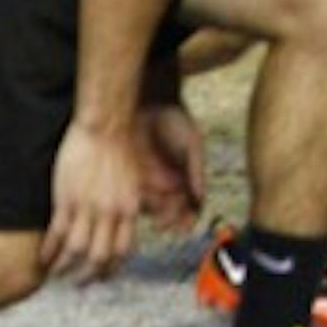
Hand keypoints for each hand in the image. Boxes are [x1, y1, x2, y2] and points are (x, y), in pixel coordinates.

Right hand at [42, 121, 140, 283]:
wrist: (106, 127)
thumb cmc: (118, 150)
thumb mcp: (130, 183)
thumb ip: (125, 205)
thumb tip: (120, 222)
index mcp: (129, 209)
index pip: (122, 250)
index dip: (111, 268)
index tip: (101, 275)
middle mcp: (111, 212)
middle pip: (100, 257)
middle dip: (88, 276)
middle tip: (78, 283)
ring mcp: (88, 207)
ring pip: (76, 250)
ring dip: (64, 267)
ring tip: (55, 273)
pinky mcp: (67, 199)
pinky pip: (58, 233)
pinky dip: (50, 250)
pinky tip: (43, 257)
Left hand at [133, 104, 207, 233]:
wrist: (148, 101)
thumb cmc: (174, 121)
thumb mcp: (191, 144)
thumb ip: (196, 170)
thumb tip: (200, 197)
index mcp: (183, 178)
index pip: (187, 204)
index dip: (187, 217)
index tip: (186, 224)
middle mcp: (164, 183)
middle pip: (168, 210)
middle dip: (169, 220)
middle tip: (167, 225)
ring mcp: (145, 180)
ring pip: (148, 206)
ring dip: (151, 216)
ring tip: (151, 217)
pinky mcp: (126, 175)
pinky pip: (128, 194)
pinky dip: (131, 203)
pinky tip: (134, 206)